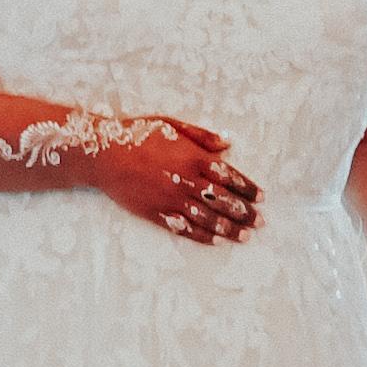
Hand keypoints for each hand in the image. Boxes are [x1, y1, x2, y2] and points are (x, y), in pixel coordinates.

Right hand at [89, 118, 259, 245]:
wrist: (105, 154)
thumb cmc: (138, 134)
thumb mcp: (172, 125)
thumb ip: (202, 136)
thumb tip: (227, 144)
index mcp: (194, 157)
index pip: (229, 176)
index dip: (247, 188)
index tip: (261, 197)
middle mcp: (187, 181)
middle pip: (223, 201)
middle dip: (244, 212)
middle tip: (260, 222)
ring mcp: (172, 199)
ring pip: (208, 218)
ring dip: (229, 229)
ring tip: (246, 236)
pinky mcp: (158, 213)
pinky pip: (186, 228)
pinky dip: (203, 236)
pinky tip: (218, 241)